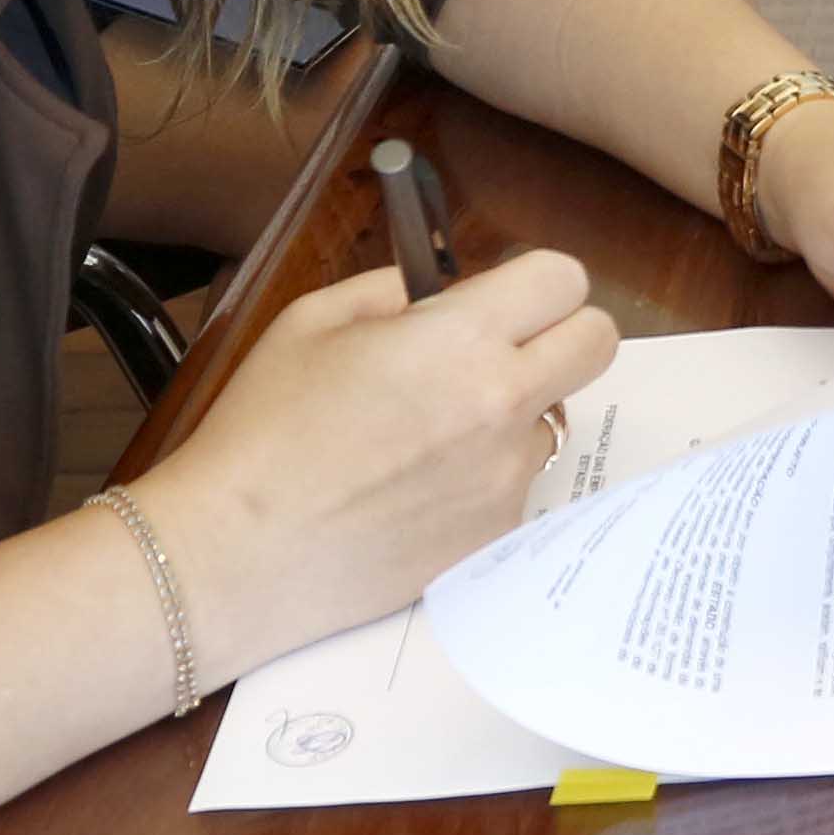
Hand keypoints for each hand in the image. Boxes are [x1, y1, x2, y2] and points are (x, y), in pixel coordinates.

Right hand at [129, 251, 617, 670]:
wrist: (235, 554)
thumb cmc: (262, 430)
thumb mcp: (311, 321)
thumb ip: (389, 291)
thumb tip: (431, 296)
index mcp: (460, 339)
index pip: (564, 280)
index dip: (534, 282)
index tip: (501, 299)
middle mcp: (503, 404)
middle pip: (598, 342)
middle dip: (560, 333)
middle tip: (502, 350)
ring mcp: (506, 477)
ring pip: (554, 419)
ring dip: (516, 414)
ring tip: (431, 436)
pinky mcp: (494, 536)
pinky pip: (517, 485)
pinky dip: (484, 477)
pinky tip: (416, 490)